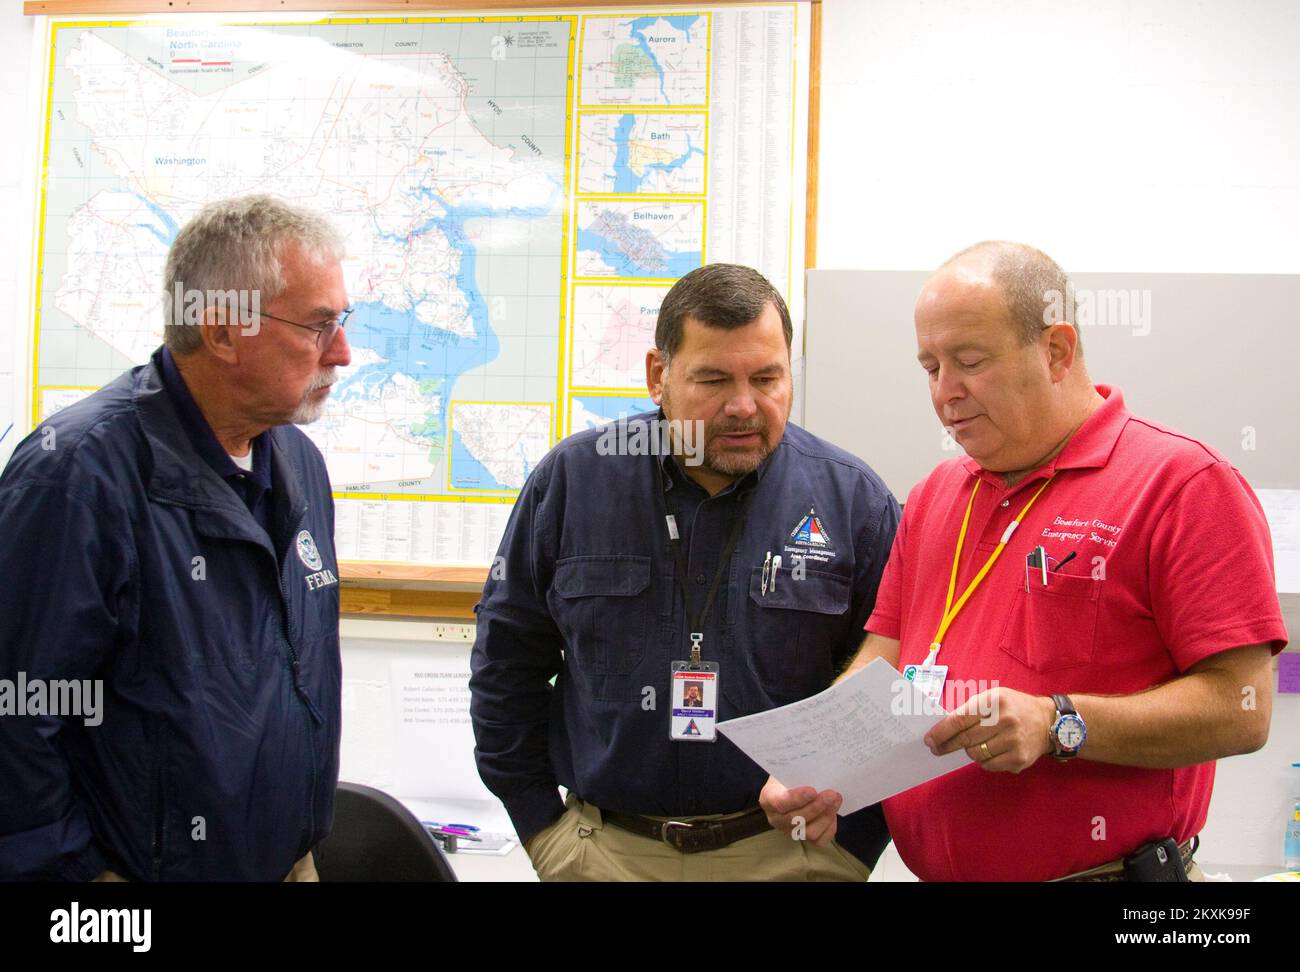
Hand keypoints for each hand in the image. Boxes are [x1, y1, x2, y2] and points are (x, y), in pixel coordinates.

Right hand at [758, 775, 841, 844]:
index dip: (796, 798)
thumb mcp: (789, 768)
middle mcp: (776, 818)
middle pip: (796, 820)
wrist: (790, 785)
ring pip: (809, 832)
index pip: (780, 802)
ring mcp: (790, 831)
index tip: (812, 791)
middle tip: (832, 794)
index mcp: (768, 798)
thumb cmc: (790, 775)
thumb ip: (799, 769)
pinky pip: (819, 840)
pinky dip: (829, 828)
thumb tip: (817, 765)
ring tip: (836, 801)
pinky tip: (833, 813)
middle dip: (817, 807)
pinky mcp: (804, 839)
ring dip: (825, 816)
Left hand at [924, 688, 1055, 772]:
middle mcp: (1005, 720)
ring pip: (975, 754)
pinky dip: (984, 761)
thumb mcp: (993, 698)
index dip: (940, 732)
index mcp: (994, 701)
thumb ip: (970, 710)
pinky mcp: (1019, 758)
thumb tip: (942, 729)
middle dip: (947, 745)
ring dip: (970, 751)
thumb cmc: (1013, 707)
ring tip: (975, 744)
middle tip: (937, 749)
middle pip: (965, 739)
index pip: (959, 720)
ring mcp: (1013, 741)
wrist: (1048, 720)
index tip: (929, 740)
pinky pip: (989, 765)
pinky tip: (991, 752)